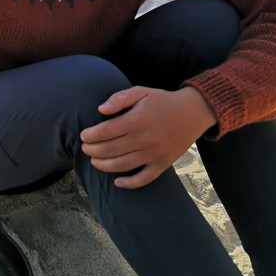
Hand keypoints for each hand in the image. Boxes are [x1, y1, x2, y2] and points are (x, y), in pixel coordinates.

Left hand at [79, 86, 216, 188]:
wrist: (193, 112)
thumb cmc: (162, 101)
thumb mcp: (140, 92)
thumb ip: (119, 98)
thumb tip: (100, 110)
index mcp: (136, 120)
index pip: (105, 132)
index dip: (90, 135)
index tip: (83, 136)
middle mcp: (144, 139)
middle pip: (110, 150)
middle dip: (92, 151)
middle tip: (85, 149)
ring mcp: (154, 154)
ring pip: (122, 165)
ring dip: (104, 166)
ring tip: (94, 161)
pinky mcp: (163, 164)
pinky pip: (144, 179)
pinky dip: (129, 183)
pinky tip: (117, 182)